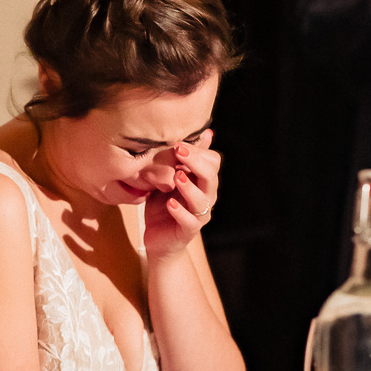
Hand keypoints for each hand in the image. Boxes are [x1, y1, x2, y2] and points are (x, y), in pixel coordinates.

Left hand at [144, 129, 218, 261]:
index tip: (178, 141)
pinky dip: (180, 212)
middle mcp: (206, 197)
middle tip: (178, 150)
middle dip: (195, 161)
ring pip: (202, 200)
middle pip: (211, 176)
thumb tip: (204, 132)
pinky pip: (189, 221)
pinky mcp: (188, 231)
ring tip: (176, 176)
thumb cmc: (163, 204)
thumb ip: (180, 159)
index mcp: (203, 182)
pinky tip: (170, 203)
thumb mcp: (168, 177)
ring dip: (189, 187)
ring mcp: (199, 215)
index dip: (197, 150)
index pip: (212, 161)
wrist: (158, 239)